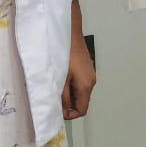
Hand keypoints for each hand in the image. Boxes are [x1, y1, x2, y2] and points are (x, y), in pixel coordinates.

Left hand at [61, 2, 96, 120]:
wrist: (69, 32)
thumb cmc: (63, 54)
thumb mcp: (60, 78)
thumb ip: (62, 95)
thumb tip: (63, 109)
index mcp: (86, 86)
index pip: (82, 110)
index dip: (70, 114)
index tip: (57, 111)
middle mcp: (91, 81)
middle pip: (82, 101)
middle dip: (69, 104)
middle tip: (54, 99)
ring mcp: (90, 73)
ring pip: (81, 92)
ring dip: (70, 94)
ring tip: (56, 88)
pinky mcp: (87, 67)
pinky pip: (81, 83)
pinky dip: (72, 85)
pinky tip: (62, 78)